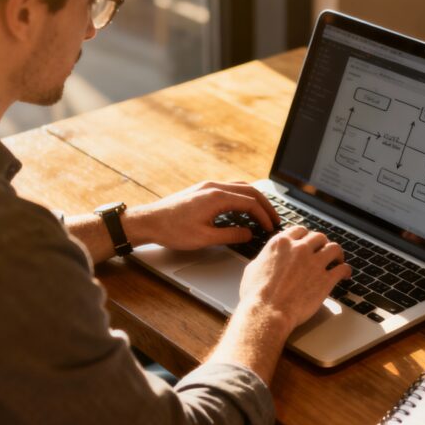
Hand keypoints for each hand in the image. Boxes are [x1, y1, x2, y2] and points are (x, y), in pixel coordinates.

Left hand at [126, 181, 280, 250]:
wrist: (149, 222)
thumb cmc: (173, 231)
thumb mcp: (205, 238)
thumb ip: (230, 235)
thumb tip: (249, 234)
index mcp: (216, 197)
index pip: (250, 203)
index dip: (264, 216)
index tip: (270, 228)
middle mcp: (214, 187)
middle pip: (250, 191)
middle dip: (265, 205)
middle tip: (274, 219)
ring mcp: (207, 186)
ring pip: (240, 187)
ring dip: (254, 199)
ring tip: (263, 214)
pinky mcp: (202, 190)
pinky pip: (229, 189)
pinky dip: (242, 198)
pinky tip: (243, 209)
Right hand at [237, 225, 350, 332]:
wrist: (267, 312)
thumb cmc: (256, 295)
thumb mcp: (253, 268)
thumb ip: (265, 258)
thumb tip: (267, 258)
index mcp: (281, 243)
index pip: (299, 230)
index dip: (305, 236)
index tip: (308, 242)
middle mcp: (300, 249)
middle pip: (319, 237)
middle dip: (321, 244)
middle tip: (322, 251)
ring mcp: (314, 263)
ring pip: (334, 248)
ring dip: (337, 253)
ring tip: (338, 260)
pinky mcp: (326, 279)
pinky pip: (342, 269)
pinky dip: (346, 270)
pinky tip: (345, 274)